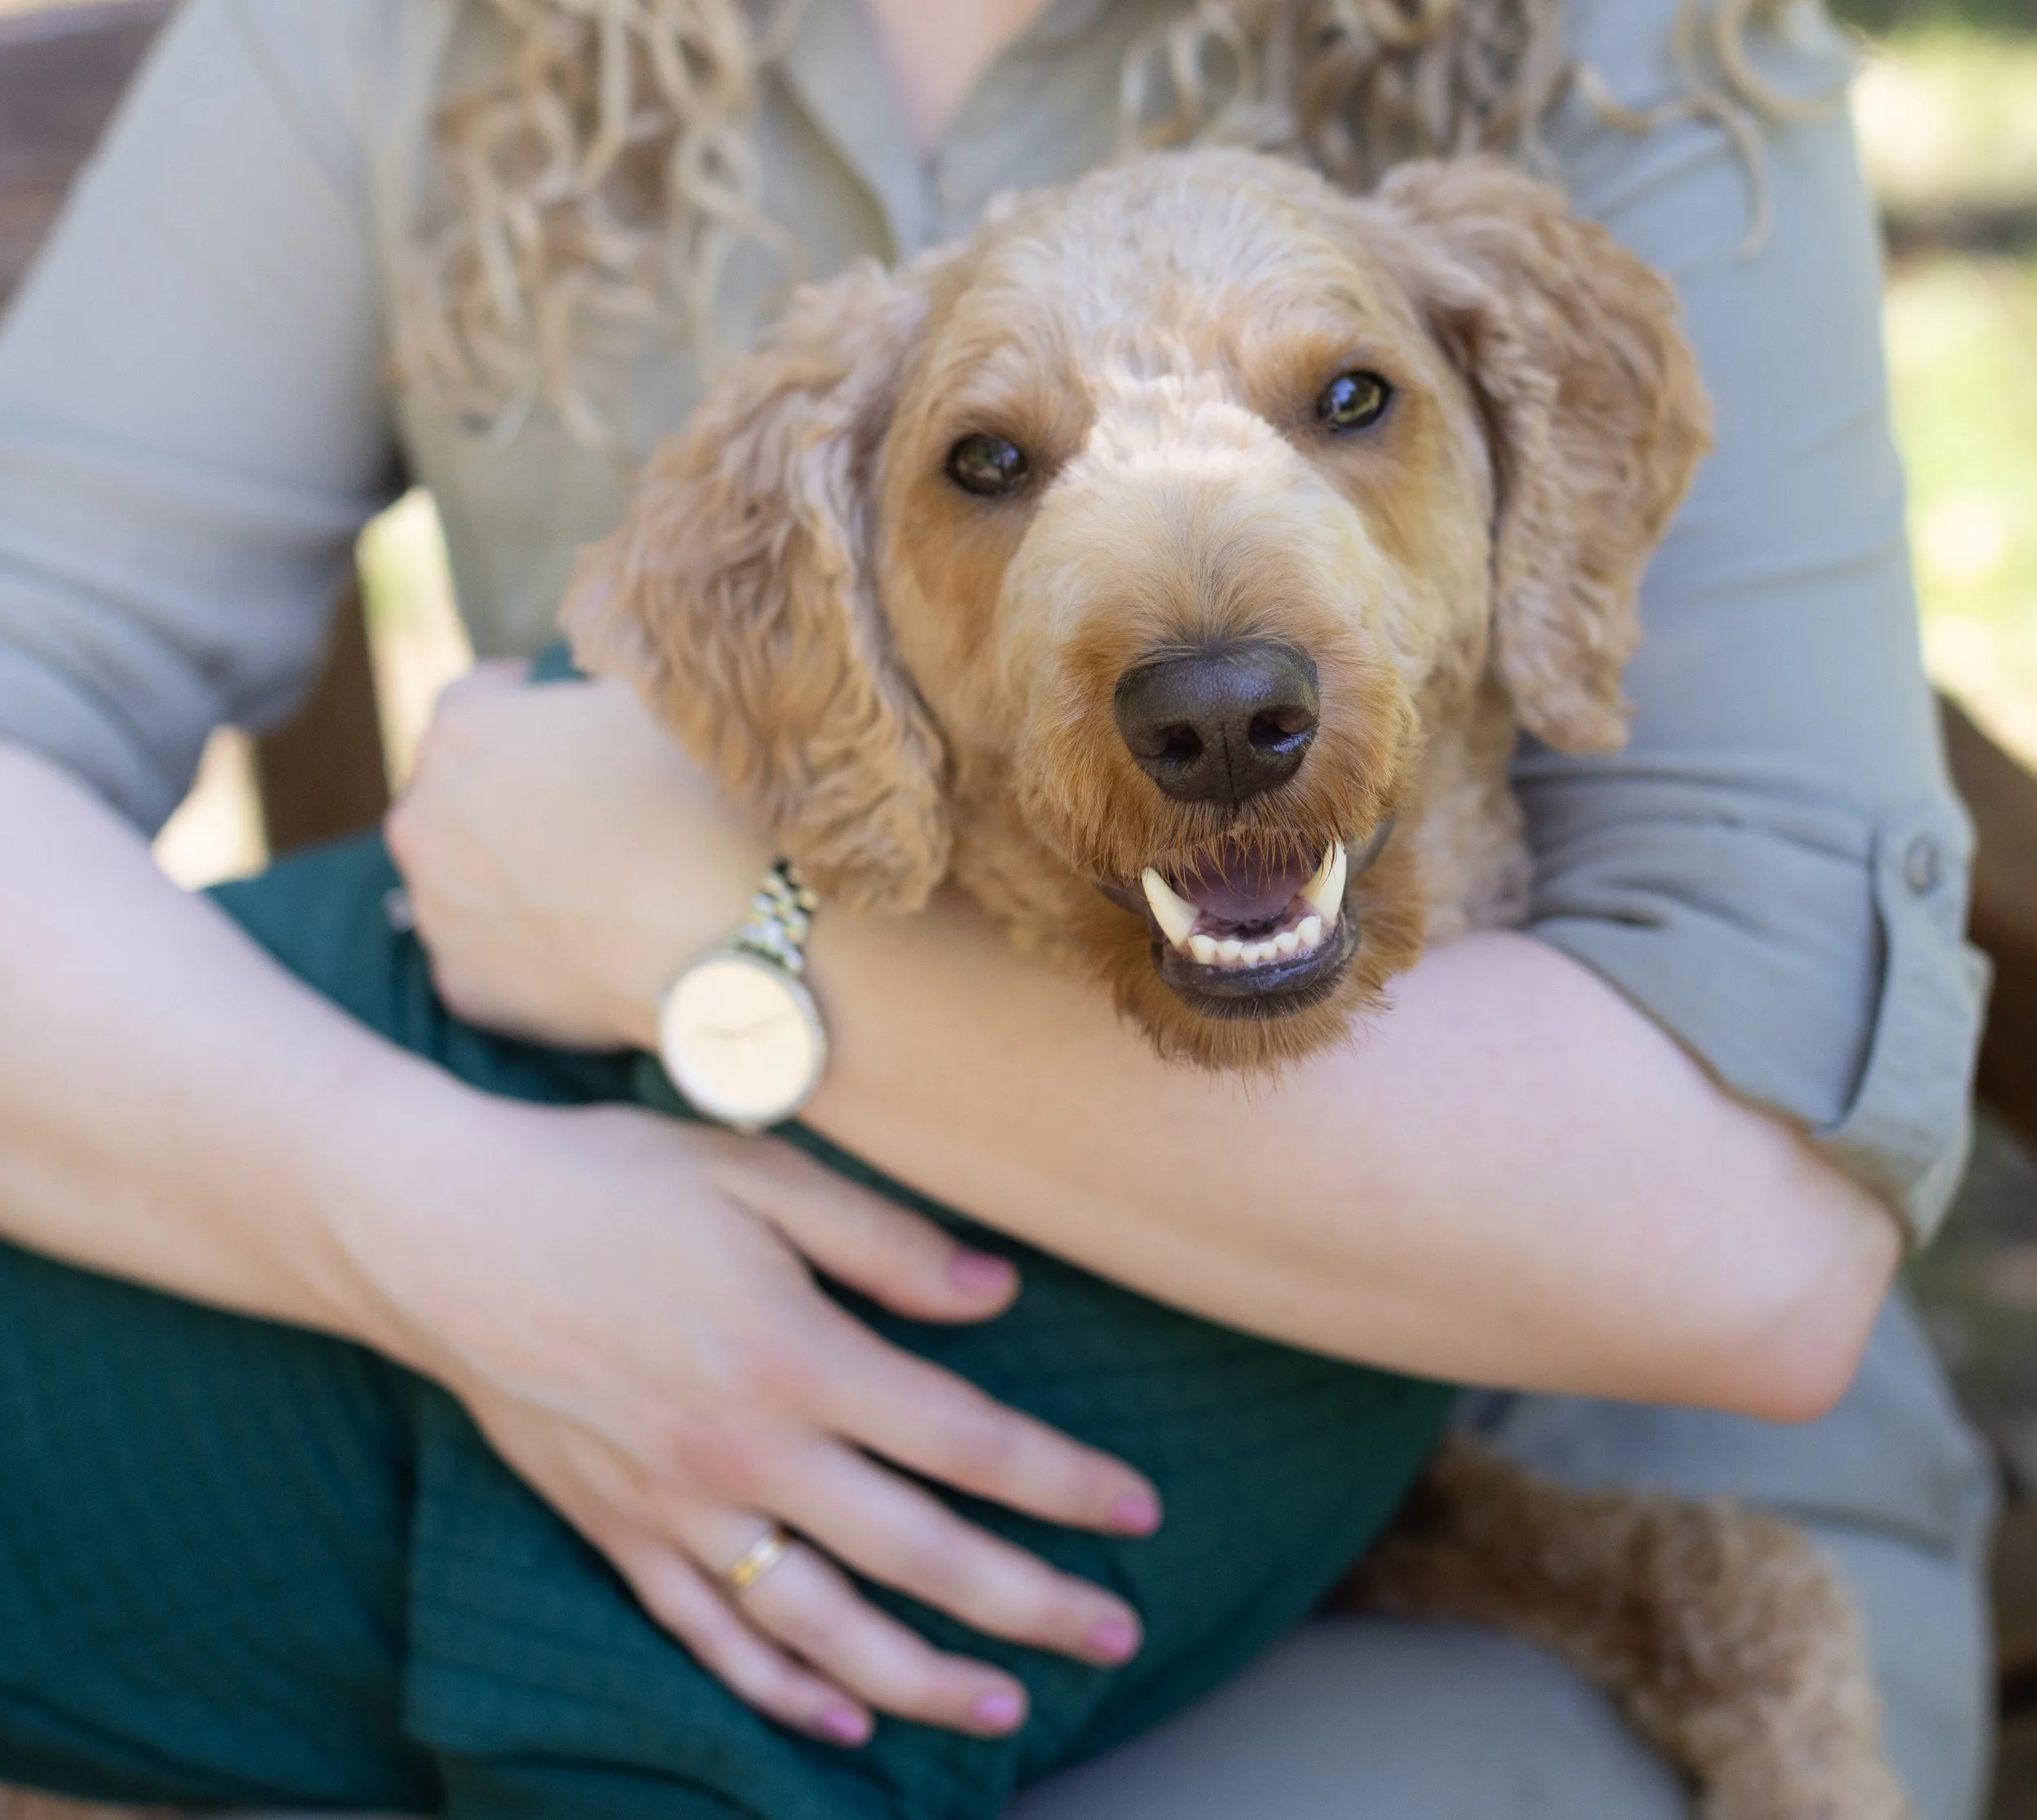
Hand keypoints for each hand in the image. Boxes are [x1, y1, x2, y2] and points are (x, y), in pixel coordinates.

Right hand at [346, 1092, 1159, 1745]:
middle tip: (1115, 1633)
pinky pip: (706, 1638)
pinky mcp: (616, 1533)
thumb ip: (885, 1241)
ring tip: (1005, 1707)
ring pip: (821, 1626)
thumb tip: (997, 1296)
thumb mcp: (757, 1172)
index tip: (1136, 1513)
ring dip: (921, 1676)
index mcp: (795, 1355)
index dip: (1062, 1484)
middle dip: (1028, 1602)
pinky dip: (776, 1690)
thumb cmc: (607, 1182)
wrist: (440, 1230)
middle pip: (917, 1555)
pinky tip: (837, 1720)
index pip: (966, 1442)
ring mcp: (675, 1508)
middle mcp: (745, 1453)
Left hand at [386, 666, 757, 1050]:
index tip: (558, 721)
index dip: (522, 707)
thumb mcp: (657, 693)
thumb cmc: (706, 801)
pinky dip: (524, 953)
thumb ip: (599, 674)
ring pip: (464, 881)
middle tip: (588, 815)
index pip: (472, 701)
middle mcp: (424, 819)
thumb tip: (594, 663)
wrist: (740, 937)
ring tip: (592, 889)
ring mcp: (437, 912)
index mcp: (462, 731)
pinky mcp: (463, 988)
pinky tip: (588, 949)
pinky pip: (486, 958)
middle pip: (457, 797)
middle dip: (509, 800)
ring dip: (508, 876)